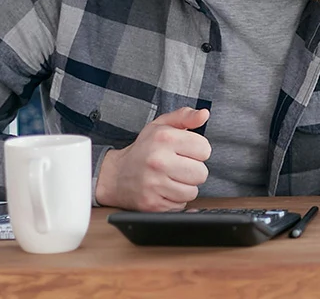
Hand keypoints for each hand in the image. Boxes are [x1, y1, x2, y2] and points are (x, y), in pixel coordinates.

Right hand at [95, 107, 211, 210]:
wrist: (115, 175)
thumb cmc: (143, 149)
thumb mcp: (161, 125)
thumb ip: (185, 116)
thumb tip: (204, 114)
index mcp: (164, 138)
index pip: (204, 149)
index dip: (198, 151)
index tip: (187, 152)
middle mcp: (158, 161)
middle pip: (201, 173)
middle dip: (194, 170)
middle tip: (180, 167)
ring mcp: (154, 184)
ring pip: (192, 191)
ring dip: (185, 186)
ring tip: (171, 178)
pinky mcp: (152, 204)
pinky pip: (180, 205)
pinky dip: (175, 199)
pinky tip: (164, 189)